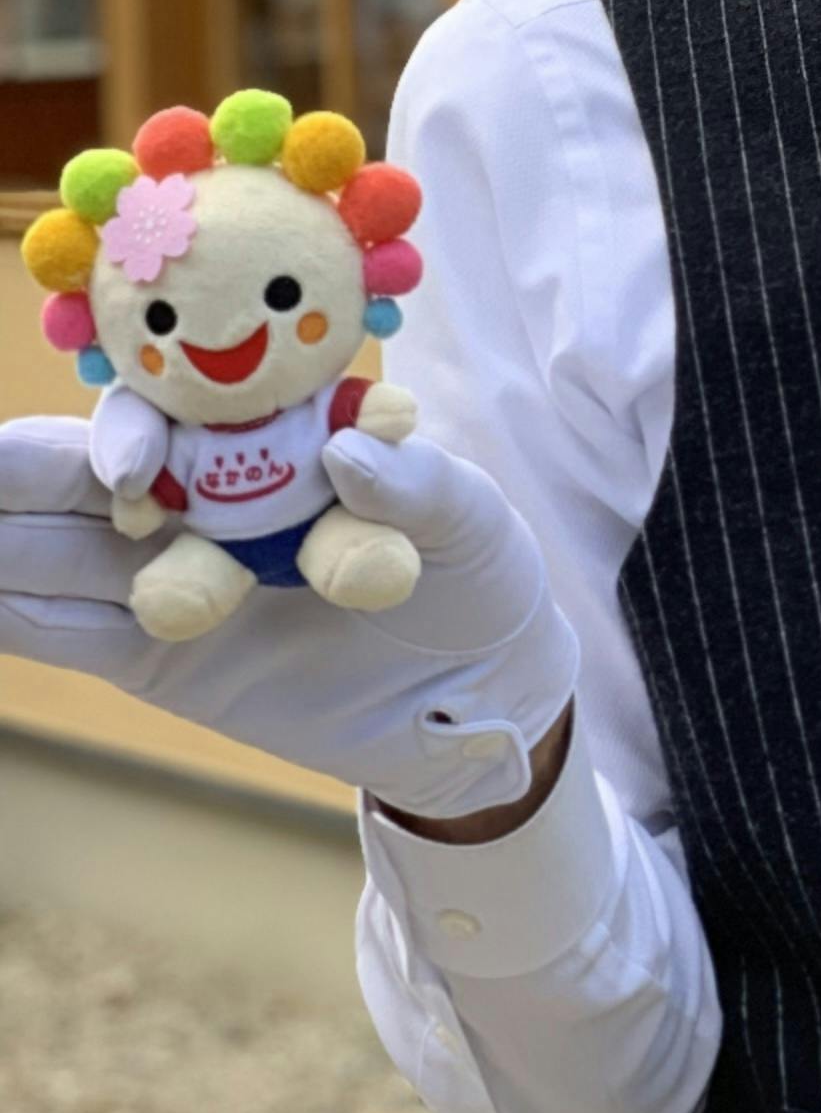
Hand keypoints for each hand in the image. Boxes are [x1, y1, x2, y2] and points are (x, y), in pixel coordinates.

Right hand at [0, 412, 576, 820]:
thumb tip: (349, 455)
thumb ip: (416, 485)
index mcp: (268, 439)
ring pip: (60, 553)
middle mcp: (205, 496)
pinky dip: (16, 615)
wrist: (481, 692)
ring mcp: (172, 575)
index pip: (174, 419)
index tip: (129, 472)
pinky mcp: (160, 658)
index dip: (136, 435)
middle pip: (89, 479)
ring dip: (2, 541)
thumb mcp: (469, 522)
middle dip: (21, 475)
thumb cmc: (475, 576)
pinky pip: (76, 634)